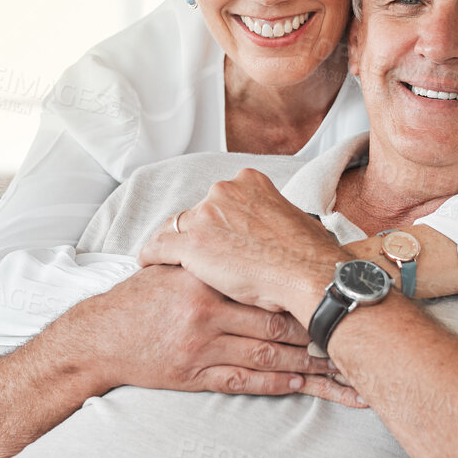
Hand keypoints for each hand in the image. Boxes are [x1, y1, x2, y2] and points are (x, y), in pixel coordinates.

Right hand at [81, 263, 363, 407]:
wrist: (98, 337)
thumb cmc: (141, 300)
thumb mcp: (175, 268)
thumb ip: (213, 260)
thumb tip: (258, 248)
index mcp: (205, 279)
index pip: (266, 286)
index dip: (305, 294)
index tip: (337, 296)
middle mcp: (206, 312)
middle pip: (276, 323)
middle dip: (319, 332)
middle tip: (357, 337)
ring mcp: (201, 347)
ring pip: (268, 355)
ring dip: (309, 365)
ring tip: (344, 371)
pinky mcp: (193, 376)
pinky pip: (243, 380)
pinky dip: (276, 382)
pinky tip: (303, 384)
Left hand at [138, 169, 346, 319]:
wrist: (309, 275)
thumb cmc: (310, 255)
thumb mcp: (296, 220)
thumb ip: (275, 218)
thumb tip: (282, 231)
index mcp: (249, 182)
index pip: (219, 199)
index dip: (217, 219)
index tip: (219, 234)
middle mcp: (224, 191)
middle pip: (197, 212)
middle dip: (199, 233)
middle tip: (204, 256)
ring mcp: (206, 216)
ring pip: (176, 228)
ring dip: (175, 244)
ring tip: (168, 260)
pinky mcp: (192, 244)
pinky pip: (159, 247)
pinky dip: (151, 256)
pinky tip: (146, 264)